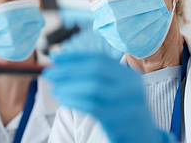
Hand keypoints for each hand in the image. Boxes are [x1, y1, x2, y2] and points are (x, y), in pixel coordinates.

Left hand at [43, 51, 173, 142]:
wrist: (141, 136)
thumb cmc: (120, 110)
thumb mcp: (114, 89)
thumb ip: (92, 76)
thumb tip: (60, 63)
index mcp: (129, 74)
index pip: (99, 58)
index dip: (75, 56)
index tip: (55, 57)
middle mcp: (132, 85)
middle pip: (96, 70)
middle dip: (68, 70)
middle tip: (49, 73)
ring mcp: (128, 102)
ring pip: (93, 87)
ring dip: (68, 86)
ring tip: (54, 88)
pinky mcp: (120, 120)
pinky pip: (92, 106)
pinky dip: (74, 101)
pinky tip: (63, 99)